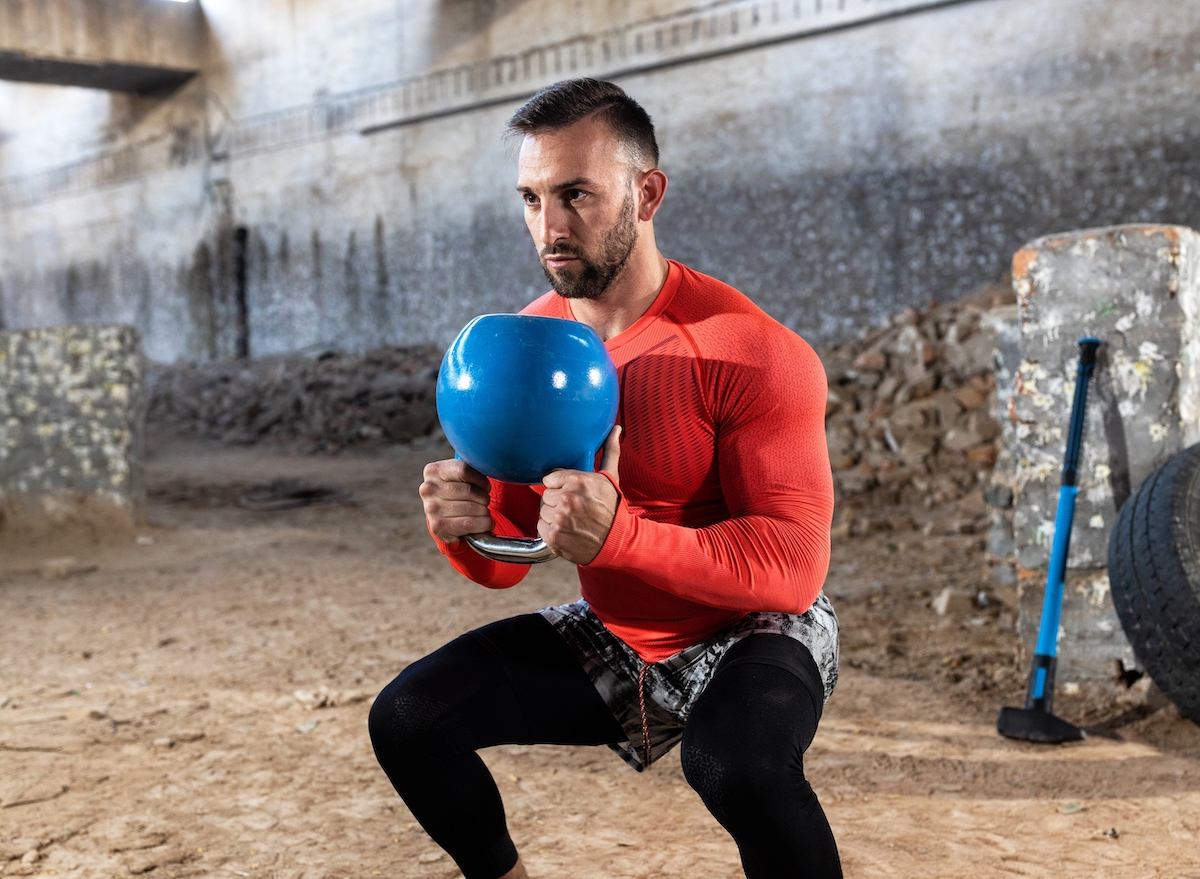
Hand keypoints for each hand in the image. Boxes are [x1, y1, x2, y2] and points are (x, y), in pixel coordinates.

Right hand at [419, 459, 493, 542]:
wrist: (445, 520)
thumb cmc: (457, 493)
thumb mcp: (458, 477)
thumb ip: (469, 469)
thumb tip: (487, 465)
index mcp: (432, 470)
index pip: (463, 469)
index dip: (481, 479)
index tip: (486, 486)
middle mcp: (428, 488)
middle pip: (469, 490)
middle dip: (484, 497)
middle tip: (485, 501)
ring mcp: (430, 508)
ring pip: (472, 508)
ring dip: (485, 511)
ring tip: (484, 512)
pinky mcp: (437, 526)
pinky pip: (469, 523)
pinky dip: (484, 524)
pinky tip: (486, 523)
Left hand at [538, 426, 621, 564]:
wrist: (617, 540)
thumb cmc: (613, 509)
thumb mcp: (611, 478)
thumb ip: (609, 451)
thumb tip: (615, 429)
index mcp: (578, 481)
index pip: (550, 478)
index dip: (560, 485)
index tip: (571, 492)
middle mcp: (567, 499)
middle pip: (547, 495)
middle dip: (558, 500)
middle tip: (574, 507)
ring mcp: (559, 519)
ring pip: (543, 511)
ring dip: (554, 515)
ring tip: (572, 519)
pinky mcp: (554, 537)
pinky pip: (541, 526)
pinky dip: (551, 529)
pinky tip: (567, 529)